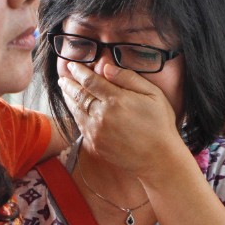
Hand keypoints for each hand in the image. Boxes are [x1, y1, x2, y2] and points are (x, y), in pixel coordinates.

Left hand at [57, 62, 182, 175]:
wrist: (158, 159)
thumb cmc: (159, 124)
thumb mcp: (153, 94)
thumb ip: (128, 78)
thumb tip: (107, 67)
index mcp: (117, 100)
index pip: (90, 80)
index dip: (79, 71)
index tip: (72, 65)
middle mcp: (102, 115)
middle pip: (78, 94)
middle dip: (69, 83)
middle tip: (64, 75)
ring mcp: (96, 131)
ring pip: (75, 109)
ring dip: (68, 97)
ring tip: (65, 88)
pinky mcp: (95, 143)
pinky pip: (79, 124)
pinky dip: (74, 112)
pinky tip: (75, 107)